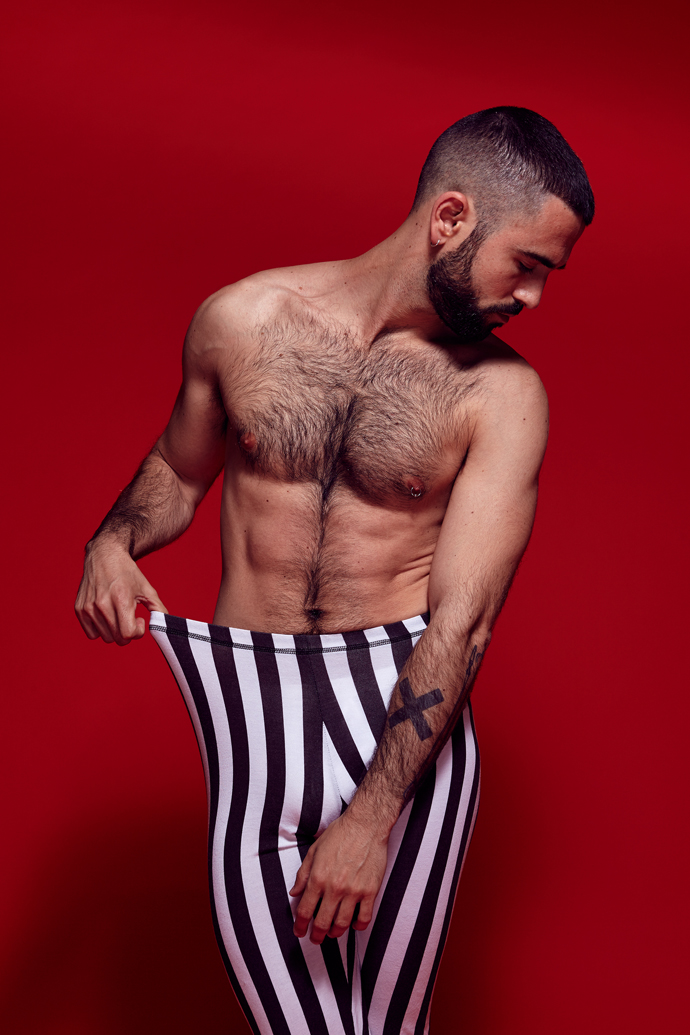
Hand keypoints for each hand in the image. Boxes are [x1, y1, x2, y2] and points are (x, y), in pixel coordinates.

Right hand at [75, 539, 167, 644]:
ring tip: (118, 613)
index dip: (137, 631)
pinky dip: (101, 629)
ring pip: (105, 638)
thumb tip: (167, 626)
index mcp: (121, 599)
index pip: (128, 634)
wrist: (105, 555)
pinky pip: (92, 634)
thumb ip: (159, 609)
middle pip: (118, 639)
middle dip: (128, 632)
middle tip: (129, 616)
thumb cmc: (128, 573)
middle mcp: (102, 604)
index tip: (139, 619)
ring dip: (115, 631)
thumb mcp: (147, 589)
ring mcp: (88, 607)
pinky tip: (106, 615)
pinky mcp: (79, 609)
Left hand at [289, 811, 388, 943]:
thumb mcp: (314, 850)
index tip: (299, 931)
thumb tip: (294, 892)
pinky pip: (364, 917)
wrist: (366, 824)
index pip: (305, 910)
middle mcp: (335, 887)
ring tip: (332, 933)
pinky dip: (358, 926)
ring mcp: (354, 891)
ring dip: (335, 933)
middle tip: (316, 939)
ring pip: (342, 924)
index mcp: (318, 877)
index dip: (300, 925)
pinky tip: (354, 925)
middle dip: (317, 935)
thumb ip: (303, 874)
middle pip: (323, 922)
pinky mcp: (370, 891)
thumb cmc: (340, 834)